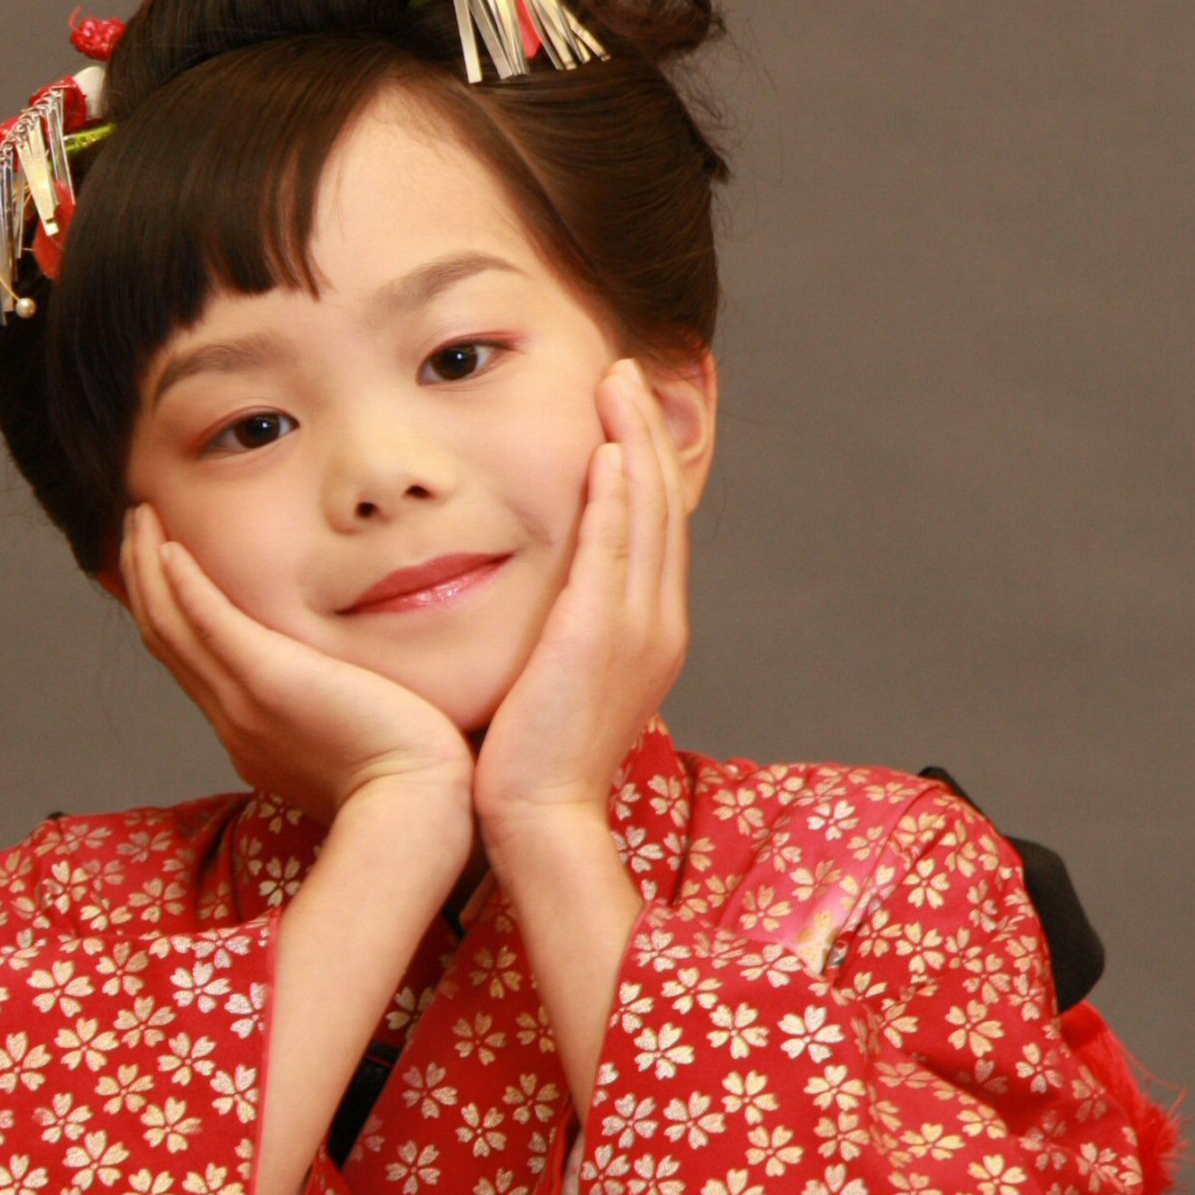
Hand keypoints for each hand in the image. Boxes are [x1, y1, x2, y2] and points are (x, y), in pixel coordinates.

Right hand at [120, 503, 474, 836]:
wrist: (413, 805)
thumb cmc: (406, 783)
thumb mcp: (356, 744)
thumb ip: (339, 714)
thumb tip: (357, 696)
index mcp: (251, 732)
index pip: (192, 663)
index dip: (167, 612)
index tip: (160, 570)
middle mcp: (233, 717)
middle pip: (165, 638)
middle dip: (143, 579)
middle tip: (136, 529)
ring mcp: (242, 701)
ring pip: (169, 626)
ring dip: (148, 568)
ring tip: (140, 520)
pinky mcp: (265, 679)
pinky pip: (205, 621)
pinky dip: (181, 584)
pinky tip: (170, 546)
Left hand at [474, 358, 689, 843]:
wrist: (540, 820)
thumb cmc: (532, 764)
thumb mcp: (558, 687)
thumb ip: (560, 637)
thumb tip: (542, 613)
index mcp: (650, 635)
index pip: (653, 531)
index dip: (644, 467)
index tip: (623, 418)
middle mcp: (657, 623)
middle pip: (661, 506)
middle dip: (646, 434)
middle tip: (625, 374)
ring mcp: (638, 627)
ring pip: (646, 512)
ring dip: (634, 440)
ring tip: (617, 382)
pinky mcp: (600, 633)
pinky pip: (614, 545)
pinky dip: (616, 492)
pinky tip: (606, 446)